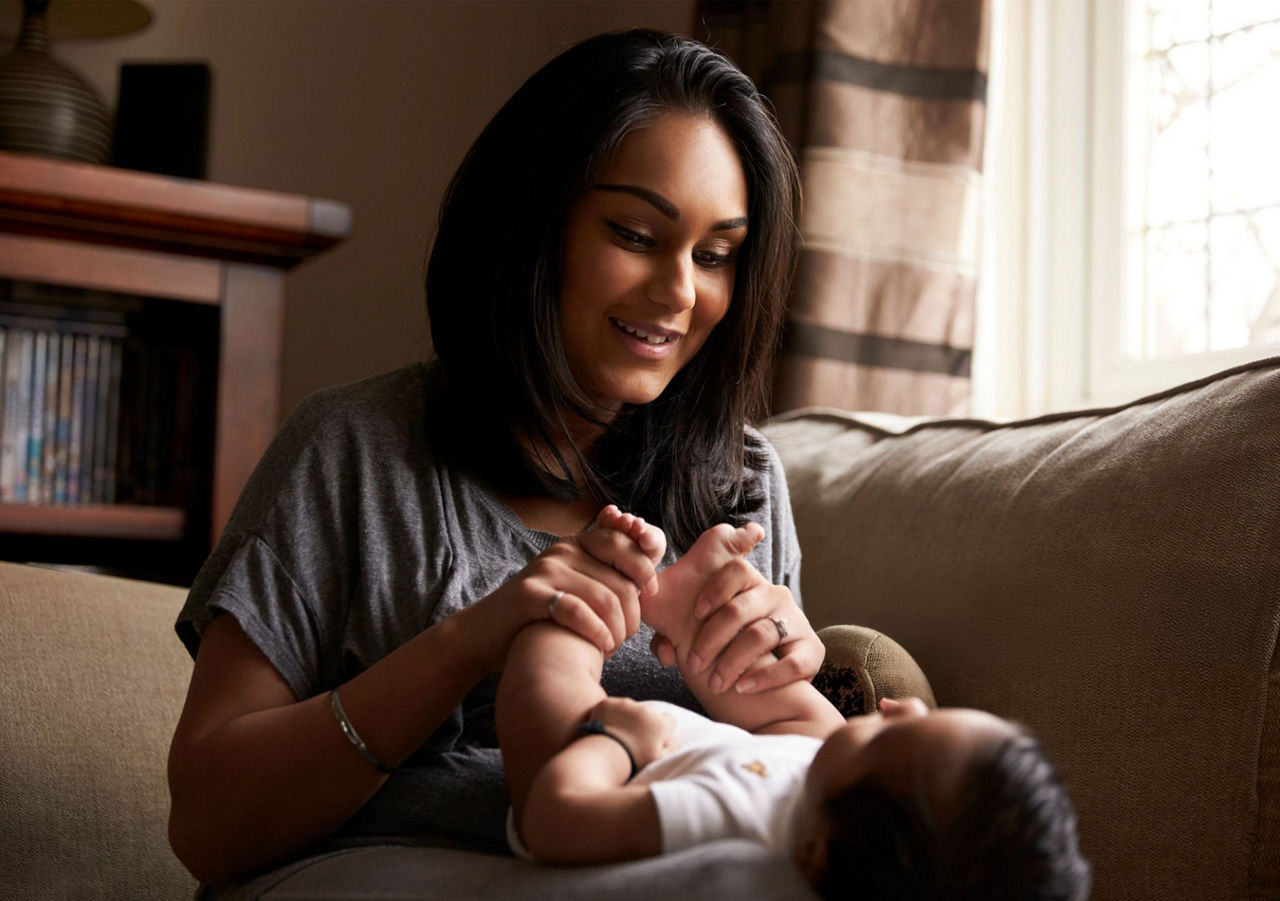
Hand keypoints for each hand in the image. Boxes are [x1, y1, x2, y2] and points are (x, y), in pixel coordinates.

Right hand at [458, 512, 658, 672]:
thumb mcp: (575, 587)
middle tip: (626, 637)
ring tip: (612, 648)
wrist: (486, 632)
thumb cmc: (541, 615)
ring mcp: (545, 570)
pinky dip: (597, 633)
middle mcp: (563, 550)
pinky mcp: (530, 594)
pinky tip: (602, 647)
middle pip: (622, 580)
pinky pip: (578, 611)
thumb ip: (605, 577)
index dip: (644, 569)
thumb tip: (650, 578)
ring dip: (618, 631)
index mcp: (577, 544)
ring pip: (606, 599)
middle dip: (633, 615)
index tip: (650, 594)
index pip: (624, 543)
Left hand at [588, 696, 677, 769]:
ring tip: (617, 734)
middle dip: (644, 722)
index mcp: (659, 723)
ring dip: (626, 716)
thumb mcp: (658, 761)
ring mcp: (623, 704)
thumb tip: (674, 739)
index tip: (654, 737)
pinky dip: (609, 714)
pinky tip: (605, 728)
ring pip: (629, 707)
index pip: (669, 720)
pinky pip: (611, 706)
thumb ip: (672, 749)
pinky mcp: (606, 704)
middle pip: (649, 713)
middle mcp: (644, 709)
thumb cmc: (631, 762)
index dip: (662, 729)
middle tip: (634, 738)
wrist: (601, 757)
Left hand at [683, 558, 823, 695]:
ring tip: (716, 683)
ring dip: (733, 661)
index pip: (736, 570)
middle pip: (741, 608)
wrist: (769, 680)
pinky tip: (744, 688)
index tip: (695, 613)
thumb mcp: (699, 631)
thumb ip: (674, 634)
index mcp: (749, 583)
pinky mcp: (812, 650)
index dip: (714, 590)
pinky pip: (793, 662)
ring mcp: (796, 621)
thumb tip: (664, 650)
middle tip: (694, 664)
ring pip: (761, 635)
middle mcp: (775, 596)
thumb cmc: (725, 646)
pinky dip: (767, 677)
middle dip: (712, 638)